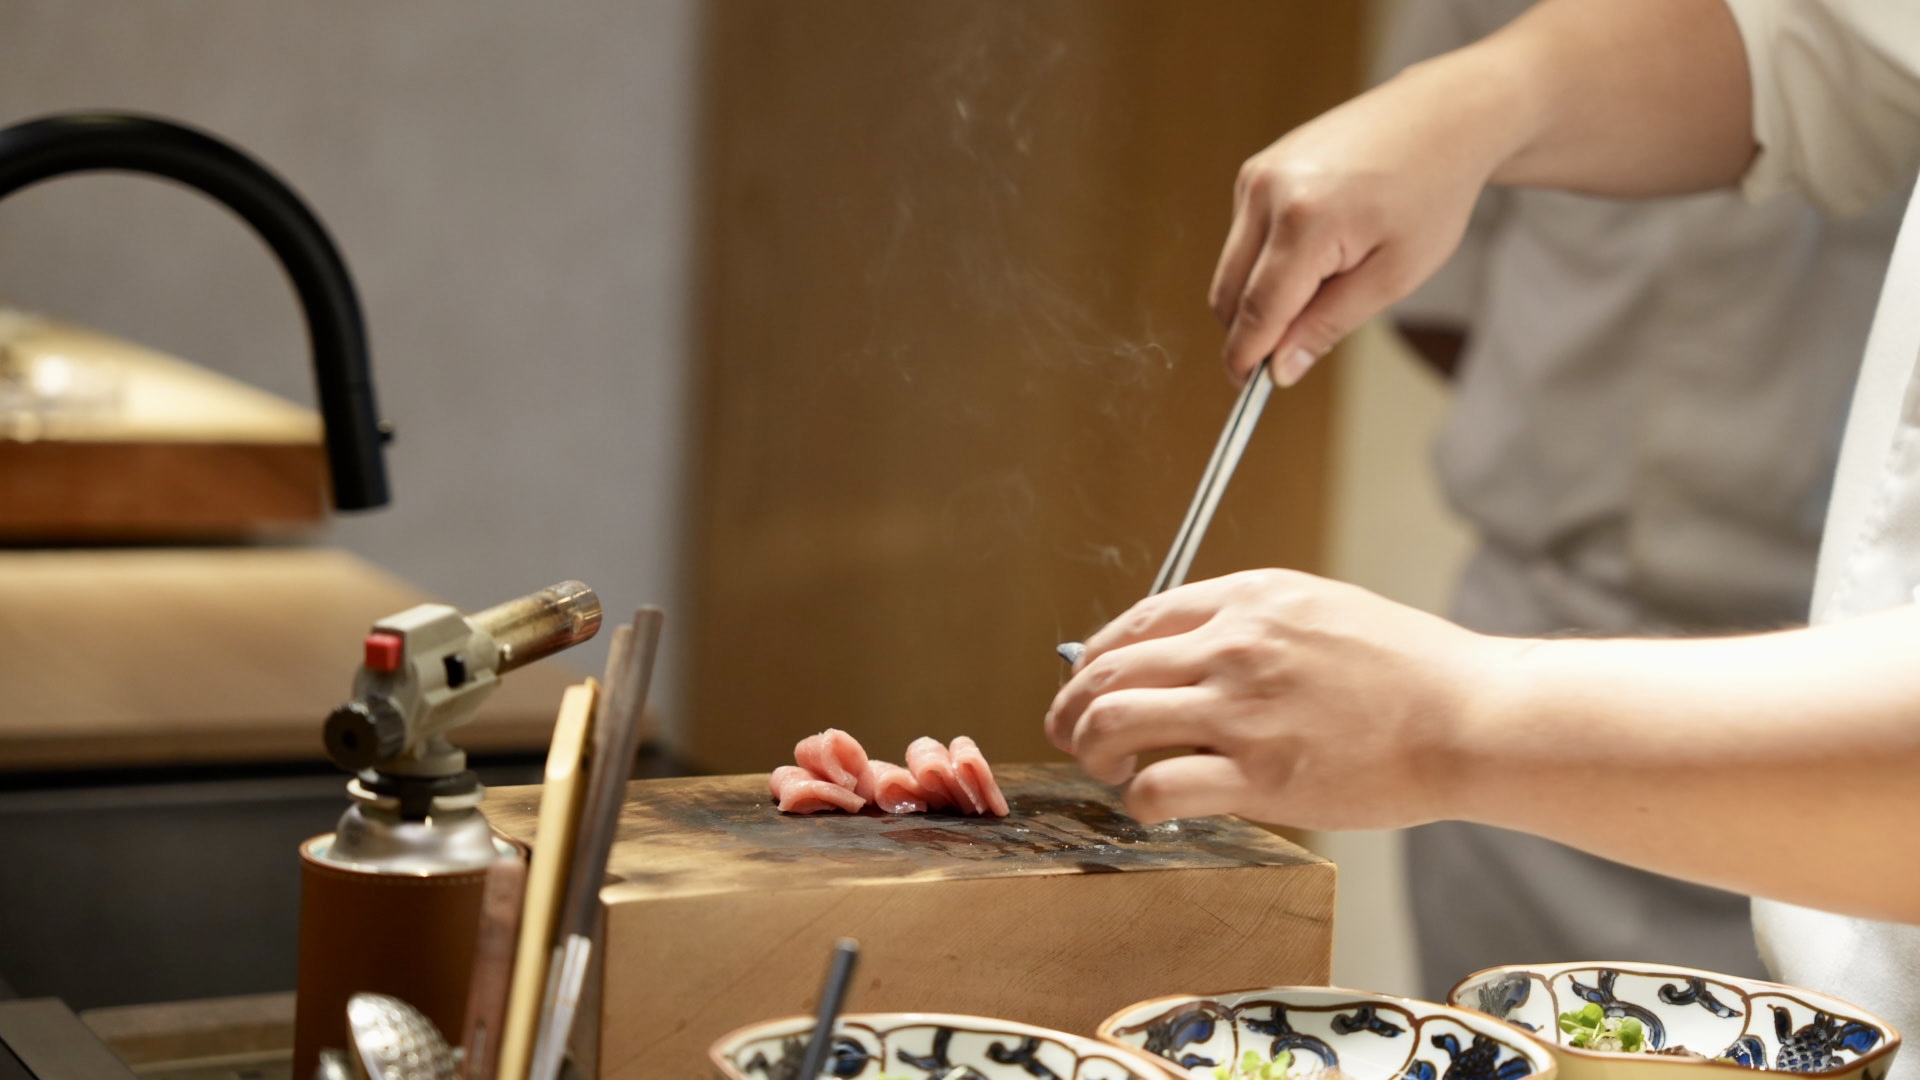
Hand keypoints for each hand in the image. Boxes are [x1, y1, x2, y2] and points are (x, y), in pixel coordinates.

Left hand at [1044, 569, 1518, 827]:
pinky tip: (1152, 805)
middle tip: (1067, 734)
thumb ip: (1251, 622)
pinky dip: (1139, 801)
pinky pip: (1158, 788)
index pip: (1135, 622)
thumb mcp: (1322, 609)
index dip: (1093, 659)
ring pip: (1112, 723)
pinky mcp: (1259, 776)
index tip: (1083, 685)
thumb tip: (1185, 647)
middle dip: (1070, 707)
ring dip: (1091, 751)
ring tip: (1106, 770)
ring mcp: (1242, 710)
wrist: (1470, 717)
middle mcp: (1234, 645)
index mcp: (1249, 598)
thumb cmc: (1408, 670)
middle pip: (1106, 671)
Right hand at [1210, 59, 1518, 386]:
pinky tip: (1320, 246)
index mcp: (1304, 221)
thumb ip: (1327, 325)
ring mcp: (1255, 175)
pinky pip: (1243, 238)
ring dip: (1261, 293)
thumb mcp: (1393, 275)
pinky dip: (1267, 261)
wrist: (1440, 116)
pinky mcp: (1255, 170)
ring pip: (1231, 268)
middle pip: (1228, 293)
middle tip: (1294, 348)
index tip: (1249, 390)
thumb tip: (1279, 370)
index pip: (1256, 311)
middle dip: (1252, 330)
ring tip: (1329, 279)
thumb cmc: (1431, 192)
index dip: (1247, 358)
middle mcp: (1267, 192)